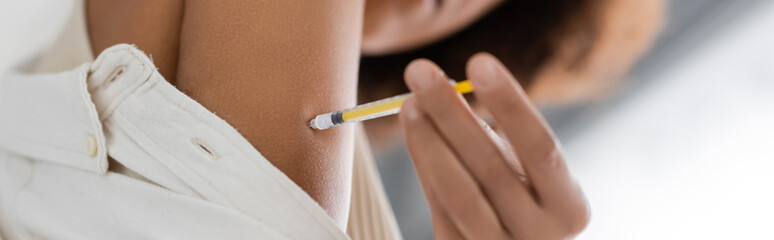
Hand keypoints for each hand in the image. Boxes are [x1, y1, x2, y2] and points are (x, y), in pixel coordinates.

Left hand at [399, 53, 588, 238]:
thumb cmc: (523, 201)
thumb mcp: (525, 171)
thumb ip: (492, 135)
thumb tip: (440, 86)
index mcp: (569, 208)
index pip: (541, 147)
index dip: (510, 104)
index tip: (478, 62)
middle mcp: (541, 237)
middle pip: (491, 169)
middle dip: (451, 115)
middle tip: (420, 73)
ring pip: (459, 193)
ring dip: (428, 143)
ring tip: (409, 105)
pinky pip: (439, 208)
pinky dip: (424, 167)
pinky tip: (415, 136)